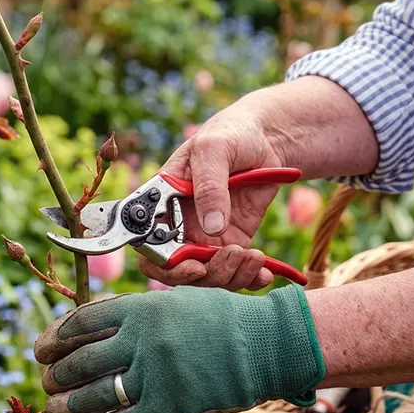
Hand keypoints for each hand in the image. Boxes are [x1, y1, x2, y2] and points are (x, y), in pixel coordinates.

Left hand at [34, 285, 324, 412]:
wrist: (265, 344)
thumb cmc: (220, 320)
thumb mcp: (172, 302)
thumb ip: (132, 314)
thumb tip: (88, 328)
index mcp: (139, 308)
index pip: (80, 323)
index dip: (53, 338)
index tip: (41, 349)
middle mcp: (141, 340)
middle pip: (80, 361)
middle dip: (55, 374)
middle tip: (45, 381)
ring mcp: (154, 375)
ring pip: (93, 394)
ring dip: (65, 405)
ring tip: (53, 408)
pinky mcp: (169, 407)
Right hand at [142, 94, 289, 289]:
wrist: (266, 138)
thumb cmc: (230, 134)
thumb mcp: (214, 149)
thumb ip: (209, 186)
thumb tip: (211, 228)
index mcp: (162, 202)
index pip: (147, 245)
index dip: (165, 265)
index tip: (193, 265)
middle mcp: (179, 225)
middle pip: (177, 269)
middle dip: (205, 274)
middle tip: (232, 256)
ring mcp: (206, 236)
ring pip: (208, 276)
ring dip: (231, 275)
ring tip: (255, 257)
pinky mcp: (232, 241)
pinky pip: (235, 272)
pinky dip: (249, 278)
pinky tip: (264, 272)